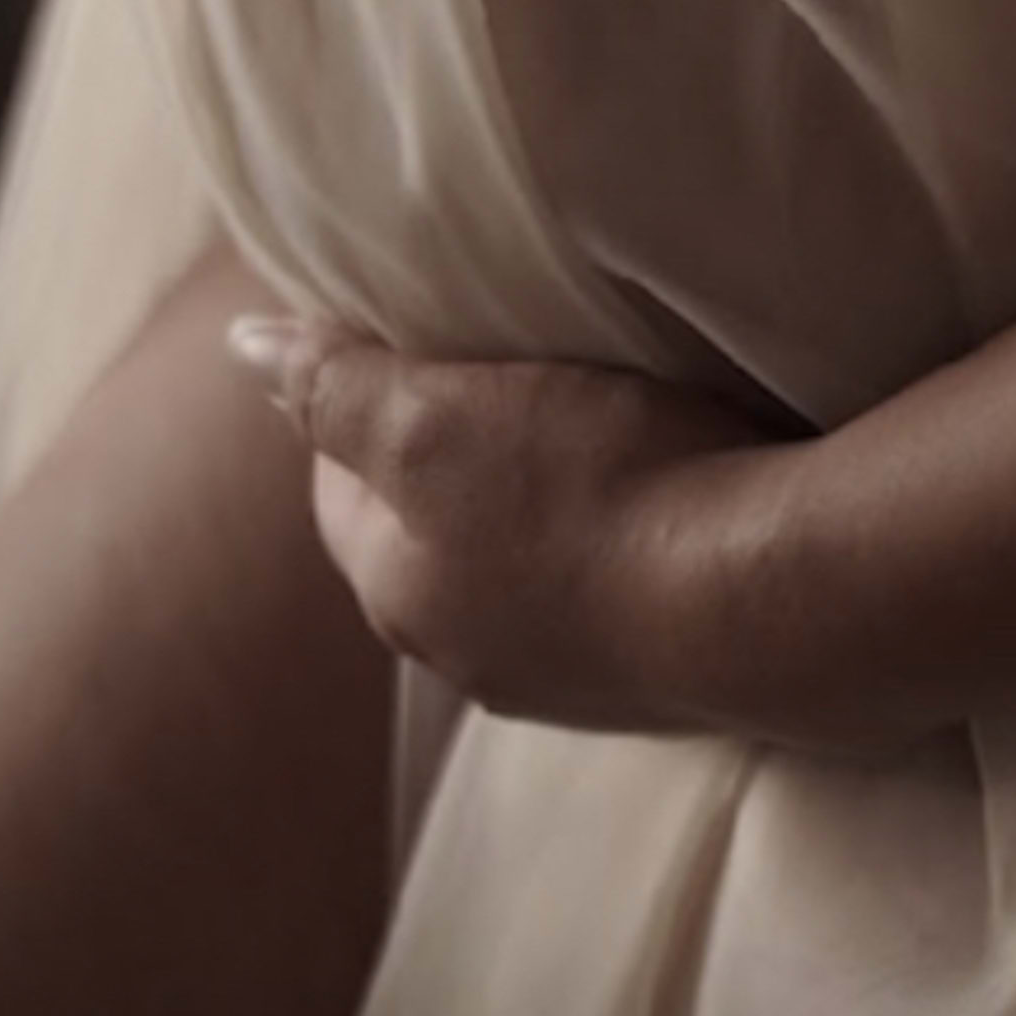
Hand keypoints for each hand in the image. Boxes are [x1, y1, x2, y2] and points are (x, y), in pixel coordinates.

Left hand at [227, 317, 896, 752]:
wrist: (770, 598)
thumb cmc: (593, 490)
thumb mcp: (437, 417)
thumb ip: (336, 383)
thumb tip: (245, 344)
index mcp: (401, 598)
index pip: (342, 486)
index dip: (365, 398)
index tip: (418, 333)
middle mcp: (472, 661)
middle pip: (434, 532)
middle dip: (457, 456)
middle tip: (512, 364)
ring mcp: (575, 683)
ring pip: (526, 568)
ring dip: (546, 501)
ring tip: (600, 415)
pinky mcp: (667, 677)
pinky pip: (615, 590)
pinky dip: (625, 538)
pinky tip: (670, 489)